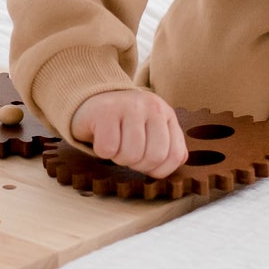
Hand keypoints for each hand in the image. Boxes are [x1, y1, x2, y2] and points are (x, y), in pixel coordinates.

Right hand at [69, 89, 188, 178]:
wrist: (92, 99)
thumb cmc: (124, 123)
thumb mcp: (152, 129)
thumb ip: (167, 146)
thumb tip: (174, 164)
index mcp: (166, 114)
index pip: (176, 156)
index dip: (159, 169)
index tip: (145, 164)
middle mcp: (152, 106)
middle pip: (154, 157)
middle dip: (138, 165)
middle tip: (126, 154)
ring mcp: (129, 106)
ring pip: (131, 155)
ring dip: (119, 159)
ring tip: (114, 146)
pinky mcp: (105, 111)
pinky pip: (108, 149)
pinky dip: (102, 152)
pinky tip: (101, 139)